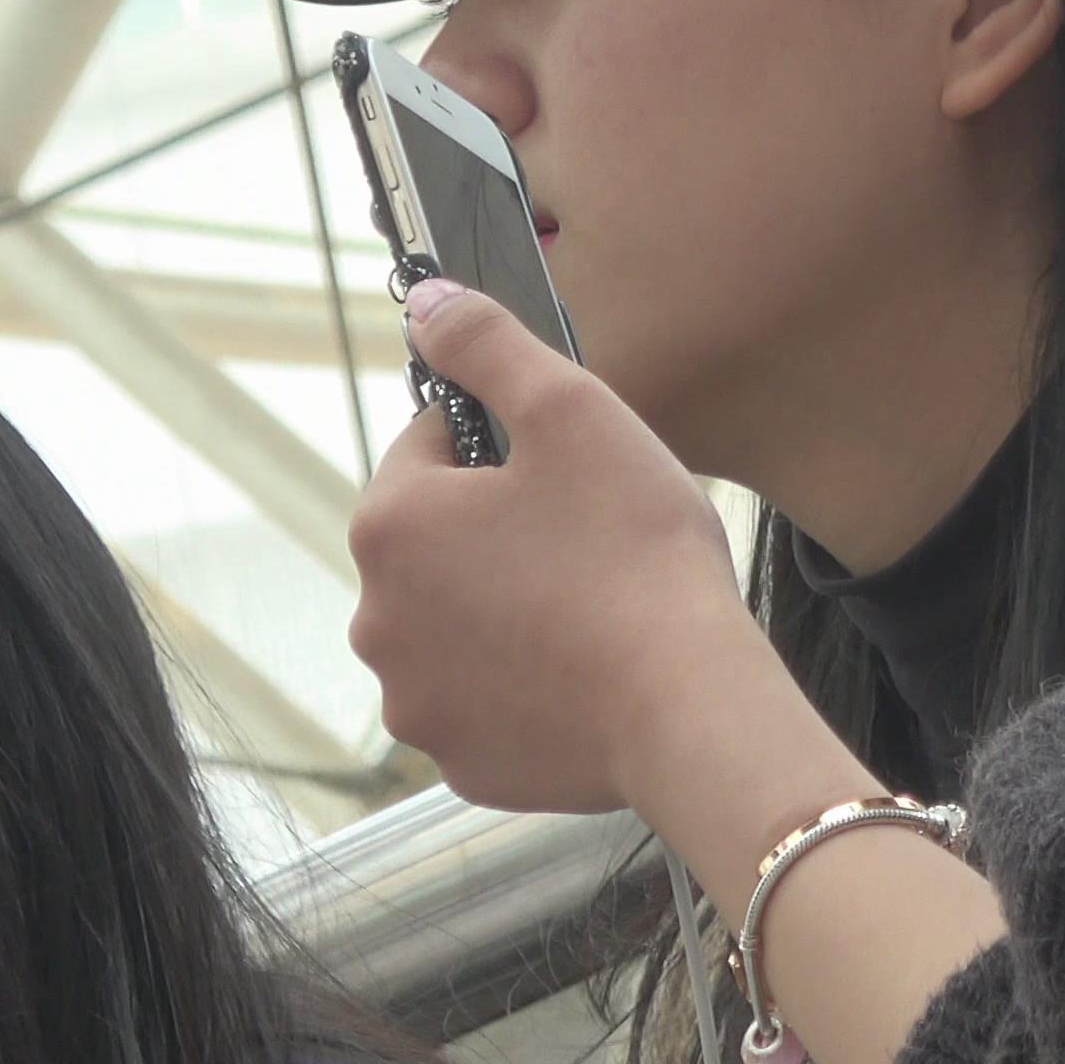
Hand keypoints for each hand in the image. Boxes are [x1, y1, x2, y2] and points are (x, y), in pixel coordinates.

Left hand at [345, 282, 757, 813]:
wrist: (687, 706)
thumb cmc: (636, 554)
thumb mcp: (574, 414)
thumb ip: (489, 346)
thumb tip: (428, 302)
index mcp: (391, 523)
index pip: (430, 444)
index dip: (506, 444)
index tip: (570, 469)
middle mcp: (376, 617)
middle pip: (436, 542)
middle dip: (498, 532)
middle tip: (590, 540)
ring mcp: (414, 699)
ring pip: (456, 625)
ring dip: (504, 609)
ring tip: (591, 611)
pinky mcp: (461, 761)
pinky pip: (485, 702)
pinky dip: (524, 685)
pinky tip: (586, 674)